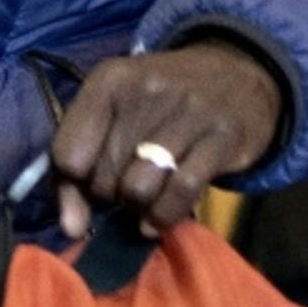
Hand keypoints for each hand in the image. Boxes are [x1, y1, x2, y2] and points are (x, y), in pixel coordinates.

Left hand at [47, 37, 283, 237]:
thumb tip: (72, 228)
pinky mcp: (223, 136)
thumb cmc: (162, 106)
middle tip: (126, 188)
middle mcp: (147, 88)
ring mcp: (189, 111)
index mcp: (109, 79)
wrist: (239, 77)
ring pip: (139, 187)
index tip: (88, 189)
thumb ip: (77, 171)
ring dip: (137, 207)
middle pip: (104, 176)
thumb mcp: (113, 118)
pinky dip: (165, 216)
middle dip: (111, 196)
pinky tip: (158, 220)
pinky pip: (181, 191)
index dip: (73, 186)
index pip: (68, 154)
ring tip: (144, 201)